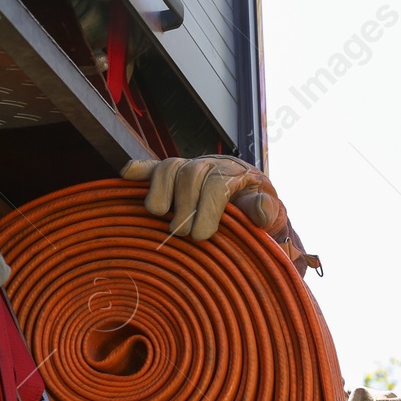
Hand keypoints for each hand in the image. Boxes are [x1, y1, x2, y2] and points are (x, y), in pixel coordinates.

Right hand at [122, 155, 318, 274]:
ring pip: (170, 167)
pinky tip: (126, 176)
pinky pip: (153, 167)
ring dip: (160, 189)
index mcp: (237, 174)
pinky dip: (139, 170)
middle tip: (182, 233)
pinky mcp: (172, 174)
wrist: (250, 203)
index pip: (218, 183)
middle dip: (184, 205)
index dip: (208, 208)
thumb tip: (260, 209)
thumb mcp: (273, 216)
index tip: (201, 235)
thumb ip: (268, 212)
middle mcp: (212, 165)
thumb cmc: (259, 215)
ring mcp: (190, 167)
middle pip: (191, 174)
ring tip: (158, 213)